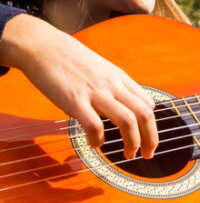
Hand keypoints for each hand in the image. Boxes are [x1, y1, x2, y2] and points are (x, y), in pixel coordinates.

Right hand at [0, 14, 157, 159]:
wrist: (45, 47)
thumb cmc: (72, 61)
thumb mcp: (102, 70)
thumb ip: (114, 87)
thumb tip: (124, 108)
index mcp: (120, 78)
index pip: (148, 104)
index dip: (152, 126)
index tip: (148, 140)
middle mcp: (113, 85)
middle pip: (144, 114)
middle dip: (150, 139)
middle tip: (147, 155)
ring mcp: (95, 93)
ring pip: (127, 120)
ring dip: (132, 142)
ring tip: (129, 155)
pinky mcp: (75, 101)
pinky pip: (95, 125)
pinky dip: (99, 140)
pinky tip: (95, 144)